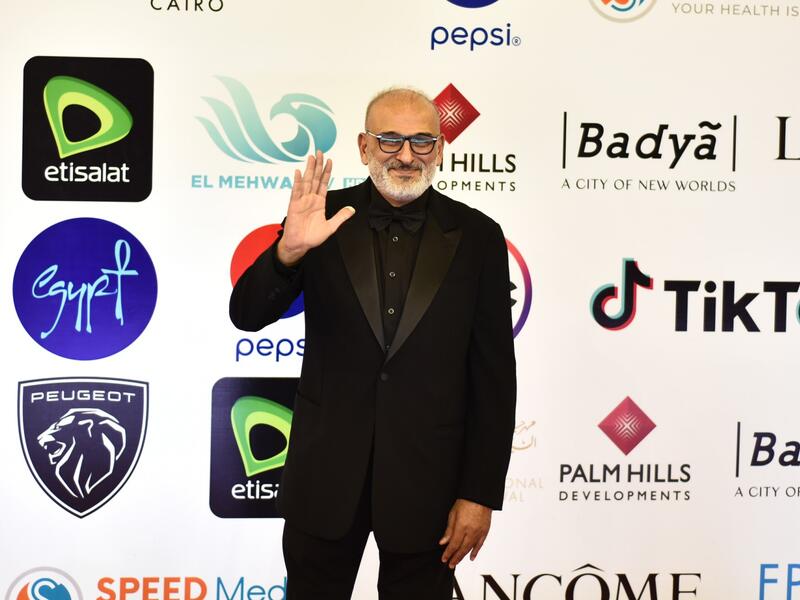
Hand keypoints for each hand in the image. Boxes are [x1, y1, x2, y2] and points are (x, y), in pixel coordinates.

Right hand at [277, 151, 354, 265]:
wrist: (300, 245)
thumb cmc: (312, 237)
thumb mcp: (331, 227)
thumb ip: (341, 216)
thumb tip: (352, 209)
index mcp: (319, 202)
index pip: (324, 183)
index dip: (327, 172)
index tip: (330, 161)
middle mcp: (310, 198)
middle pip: (315, 178)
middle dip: (318, 165)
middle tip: (320, 152)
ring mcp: (302, 200)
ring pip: (307, 181)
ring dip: (309, 169)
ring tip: (311, 157)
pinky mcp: (294, 205)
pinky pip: (296, 191)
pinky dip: (297, 182)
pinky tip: (299, 173)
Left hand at [438, 499, 491, 568]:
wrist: (480, 495)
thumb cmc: (466, 501)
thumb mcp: (453, 513)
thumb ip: (449, 530)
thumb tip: (443, 542)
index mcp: (461, 526)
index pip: (453, 544)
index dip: (448, 553)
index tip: (444, 558)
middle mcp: (471, 531)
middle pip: (462, 549)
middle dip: (455, 558)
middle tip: (450, 564)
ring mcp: (479, 532)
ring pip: (470, 548)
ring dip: (463, 557)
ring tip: (457, 562)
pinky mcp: (485, 531)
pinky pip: (480, 544)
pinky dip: (475, 551)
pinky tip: (471, 557)